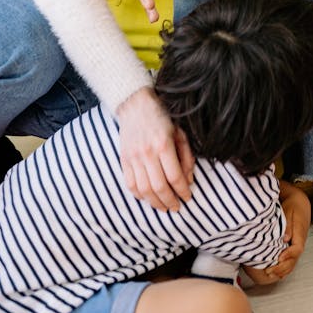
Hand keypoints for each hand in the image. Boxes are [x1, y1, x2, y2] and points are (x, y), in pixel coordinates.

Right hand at [117, 86, 194, 211]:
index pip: (174, 176)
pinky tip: (148, 198)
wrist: (135, 105)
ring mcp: (133, 157)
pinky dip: (139, 195)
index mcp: (163, 144)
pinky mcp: (123, 159)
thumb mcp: (179, 132)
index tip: (188, 197)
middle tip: (177, 207)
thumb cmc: (162, 117)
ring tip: (164, 207)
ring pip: (144, 189)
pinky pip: (130, 184)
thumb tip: (189, 180)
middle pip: (159, 187)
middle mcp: (147, 153)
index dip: (182, 191)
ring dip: (155, 203)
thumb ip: (186, 156)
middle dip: (169, 201)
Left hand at [273, 181, 310, 278]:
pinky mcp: (293, 246)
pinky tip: (274, 272)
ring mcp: (297, 245)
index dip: (288, 255)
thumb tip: (285, 238)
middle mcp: (300, 241)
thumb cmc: (293, 205)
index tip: (278, 258)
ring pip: (292, 262)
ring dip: (282, 270)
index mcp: (300, 233)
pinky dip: (283, 268)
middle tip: (269, 271)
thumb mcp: (289, 211)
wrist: (300, 202)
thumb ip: (287, 224)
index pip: (297, 248)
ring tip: (269, 274)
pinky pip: (290, 260)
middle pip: (294, 259)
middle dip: (282, 268)